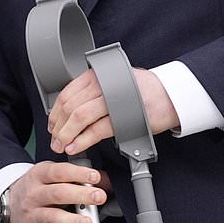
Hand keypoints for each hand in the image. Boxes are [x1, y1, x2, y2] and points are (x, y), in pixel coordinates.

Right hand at [8, 161, 106, 222]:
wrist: (11, 202)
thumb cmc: (37, 188)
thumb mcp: (52, 176)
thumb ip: (76, 177)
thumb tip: (104, 180)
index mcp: (40, 174)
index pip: (59, 171)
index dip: (78, 173)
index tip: (95, 176)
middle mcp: (34, 193)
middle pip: (57, 193)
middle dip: (80, 195)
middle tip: (99, 196)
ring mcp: (33, 212)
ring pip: (52, 216)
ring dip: (72, 220)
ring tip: (88, 221)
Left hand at [48, 68, 178, 155]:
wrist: (171, 94)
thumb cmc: (142, 90)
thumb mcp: (113, 82)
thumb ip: (92, 92)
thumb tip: (69, 110)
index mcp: (96, 75)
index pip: (66, 94)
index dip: (55, 113)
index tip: (52, 125)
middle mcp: (102, 84)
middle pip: (69, 107)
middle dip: (58, 127)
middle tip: (55, 140)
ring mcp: (113, 99)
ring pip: (79, 118)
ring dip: (67, 135)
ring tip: (62, 146)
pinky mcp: (124, 117)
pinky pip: (96, 130)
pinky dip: (82, 140)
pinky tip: (76, 147)